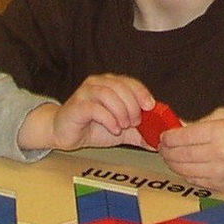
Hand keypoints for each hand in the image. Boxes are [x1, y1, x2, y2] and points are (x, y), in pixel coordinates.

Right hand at [17, 74, 155, 150]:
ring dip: (121, 112)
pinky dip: (108, 119)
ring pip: (108, 94)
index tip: (150, 106)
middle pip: (121, 87)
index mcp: (110, 84)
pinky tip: (114, 129)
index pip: (130, 82)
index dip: (142, 93)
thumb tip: (160, 140)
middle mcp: (98, 84)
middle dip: (132, 105)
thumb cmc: (92, 126)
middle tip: (135, 122)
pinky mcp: (76, 106)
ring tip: (123, 126)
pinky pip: (95, 108)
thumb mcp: (122, 130)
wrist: (63, 132)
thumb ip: (140, 133)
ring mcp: (85, 93)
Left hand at [158, 108, 223, 191]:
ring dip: (172, 164)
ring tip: (170, 157)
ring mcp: (219, 172)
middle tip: (162, 147)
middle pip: (181, 155)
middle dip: (167, 151)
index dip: (169, 137)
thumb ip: (199, 123)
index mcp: (220, 132)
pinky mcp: (219, 186)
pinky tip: (184, 166)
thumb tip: (174, 128)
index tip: (163, 136)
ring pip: (184, 170)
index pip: (184, 137)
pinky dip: (185, 173)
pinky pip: (193, 180)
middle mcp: (220, 153)